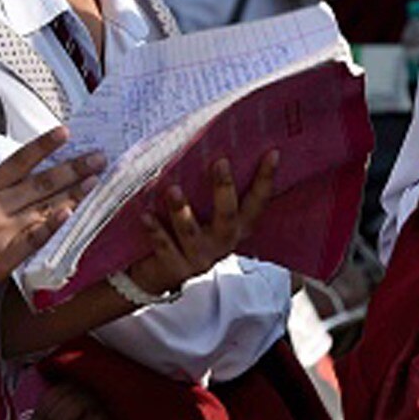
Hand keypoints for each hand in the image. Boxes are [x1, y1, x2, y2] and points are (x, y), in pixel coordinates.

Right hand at [0, 127, 104, 304]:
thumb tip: (23, 181)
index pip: (18, 161)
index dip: (43, 145)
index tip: (64, 132)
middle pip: (40, 182)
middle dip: (73, 168)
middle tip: (96, 158)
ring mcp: (3, 231)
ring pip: (44, 206)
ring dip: (73, 192)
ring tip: (94, 181)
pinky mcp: (6, 256)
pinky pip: (34, 238)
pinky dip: (52, 225)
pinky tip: (69, 215)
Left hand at [128, 151, 278, 296]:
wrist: (161, 273)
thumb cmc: (187, 231)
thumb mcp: (208, 214)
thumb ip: (215, 192)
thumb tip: (216, 147)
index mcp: (237, 228)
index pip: (257, 202)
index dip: (266, 179)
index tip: (273, 153)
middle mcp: (222, 243)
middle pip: (228, 216)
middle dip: (224, 189)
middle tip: (220, 162)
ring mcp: (199, 257)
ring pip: (191, 233)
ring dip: (182, 211)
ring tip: (173, 189)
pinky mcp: (174, 267)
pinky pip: (164, 246)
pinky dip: (155, 230)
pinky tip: (145, 215)